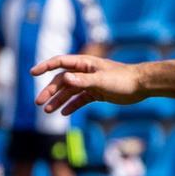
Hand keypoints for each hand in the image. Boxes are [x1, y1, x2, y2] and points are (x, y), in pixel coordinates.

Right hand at [31, 54, 145, 115]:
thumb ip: (83, 81)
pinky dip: (72, 105)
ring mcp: (91, 83)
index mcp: (85, 64)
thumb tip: (64, 80)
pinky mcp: (97, 93)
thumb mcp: (102, 80)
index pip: (61, 62)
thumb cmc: (124, 79)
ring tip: (48, 111)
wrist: (142, 85)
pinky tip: (63, 113)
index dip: (46, 66)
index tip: (32, 73)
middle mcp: (85, 72)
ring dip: (59, 100)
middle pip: (62, 81)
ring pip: (70, 91)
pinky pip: (80, 99)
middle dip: (50, 91)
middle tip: (39, 103)